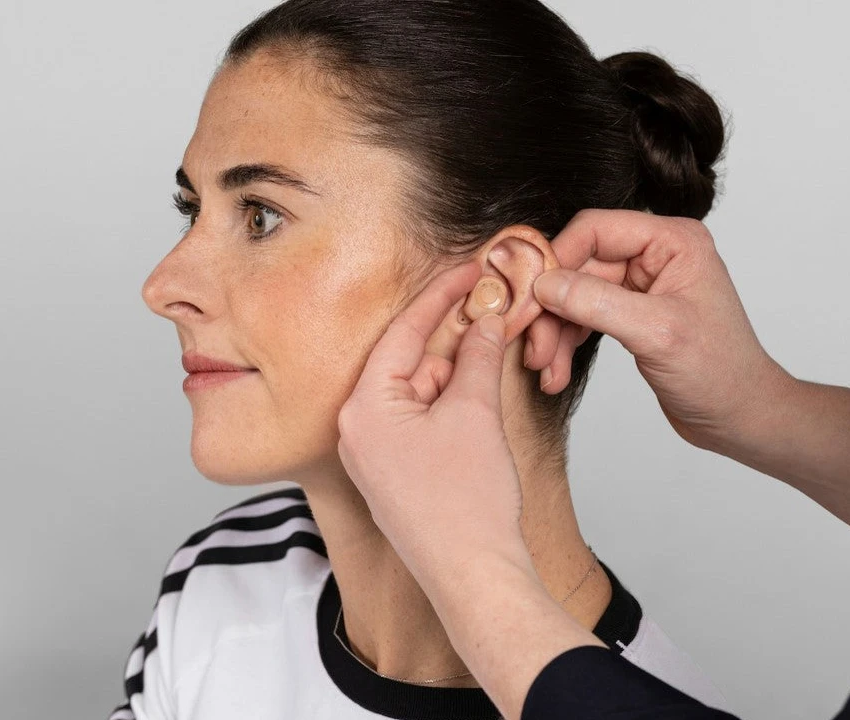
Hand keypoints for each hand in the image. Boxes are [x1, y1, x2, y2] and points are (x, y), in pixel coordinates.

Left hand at [337, 262, 532, 582]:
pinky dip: (448, 409)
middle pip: (408, 363)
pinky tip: (478, 414)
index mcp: (363, 409)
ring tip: (491, 380)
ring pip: (417, 394)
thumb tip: (485, 320)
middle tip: (493, 317)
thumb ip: (477, 355)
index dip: (442, 296)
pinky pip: (417, 423)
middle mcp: (356, 430)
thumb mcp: (474, 413)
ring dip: (455, 380)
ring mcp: (372, 457)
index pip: (402, 334)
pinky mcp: (392, 476)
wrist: (473, 577)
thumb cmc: (466, 505)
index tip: (471, 270)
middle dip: (452, 343)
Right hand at [524, 210, 791, 451]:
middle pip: (577, 265)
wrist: (739, 416)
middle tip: (534, 349)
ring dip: (554, 332)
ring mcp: (640, 284)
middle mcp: (655, 254)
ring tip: (546, 369)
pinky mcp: (629, 312)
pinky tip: (556, 372)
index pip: (594, 230)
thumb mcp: (657, 335)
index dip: (556, 260)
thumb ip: (598, 303)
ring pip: (573, 293)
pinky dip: (565, 343)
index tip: (530, 299)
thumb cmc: (721, 374)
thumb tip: (545, 284)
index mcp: (672, 241)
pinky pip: (582, 316)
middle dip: (551, 309)